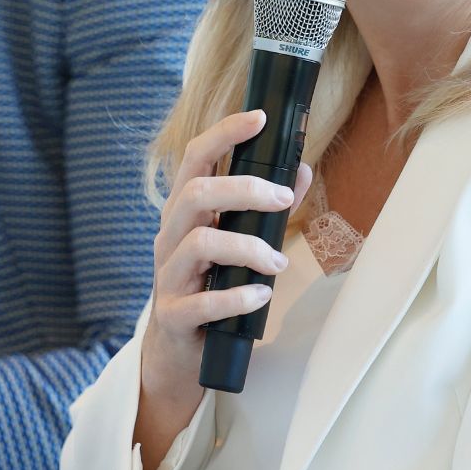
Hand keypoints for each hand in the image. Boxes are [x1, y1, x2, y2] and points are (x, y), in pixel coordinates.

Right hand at [136, 109, 310, 467]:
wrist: (179, 351)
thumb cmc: (211, 285)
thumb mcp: (238, 241)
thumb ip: (267, 207)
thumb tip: (302, 170)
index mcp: (185, 212)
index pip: (195, 158)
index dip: (224, 133)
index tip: (259, 118)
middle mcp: (170, 237)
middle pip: (196, 194)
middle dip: (244, 189)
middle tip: (283, 199)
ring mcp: (167, 276)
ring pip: (200, 244)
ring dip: (249, 248)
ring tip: (278, 263)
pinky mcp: (174, 315)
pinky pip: (203, 302)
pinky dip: (237, 297)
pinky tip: (260, 296)